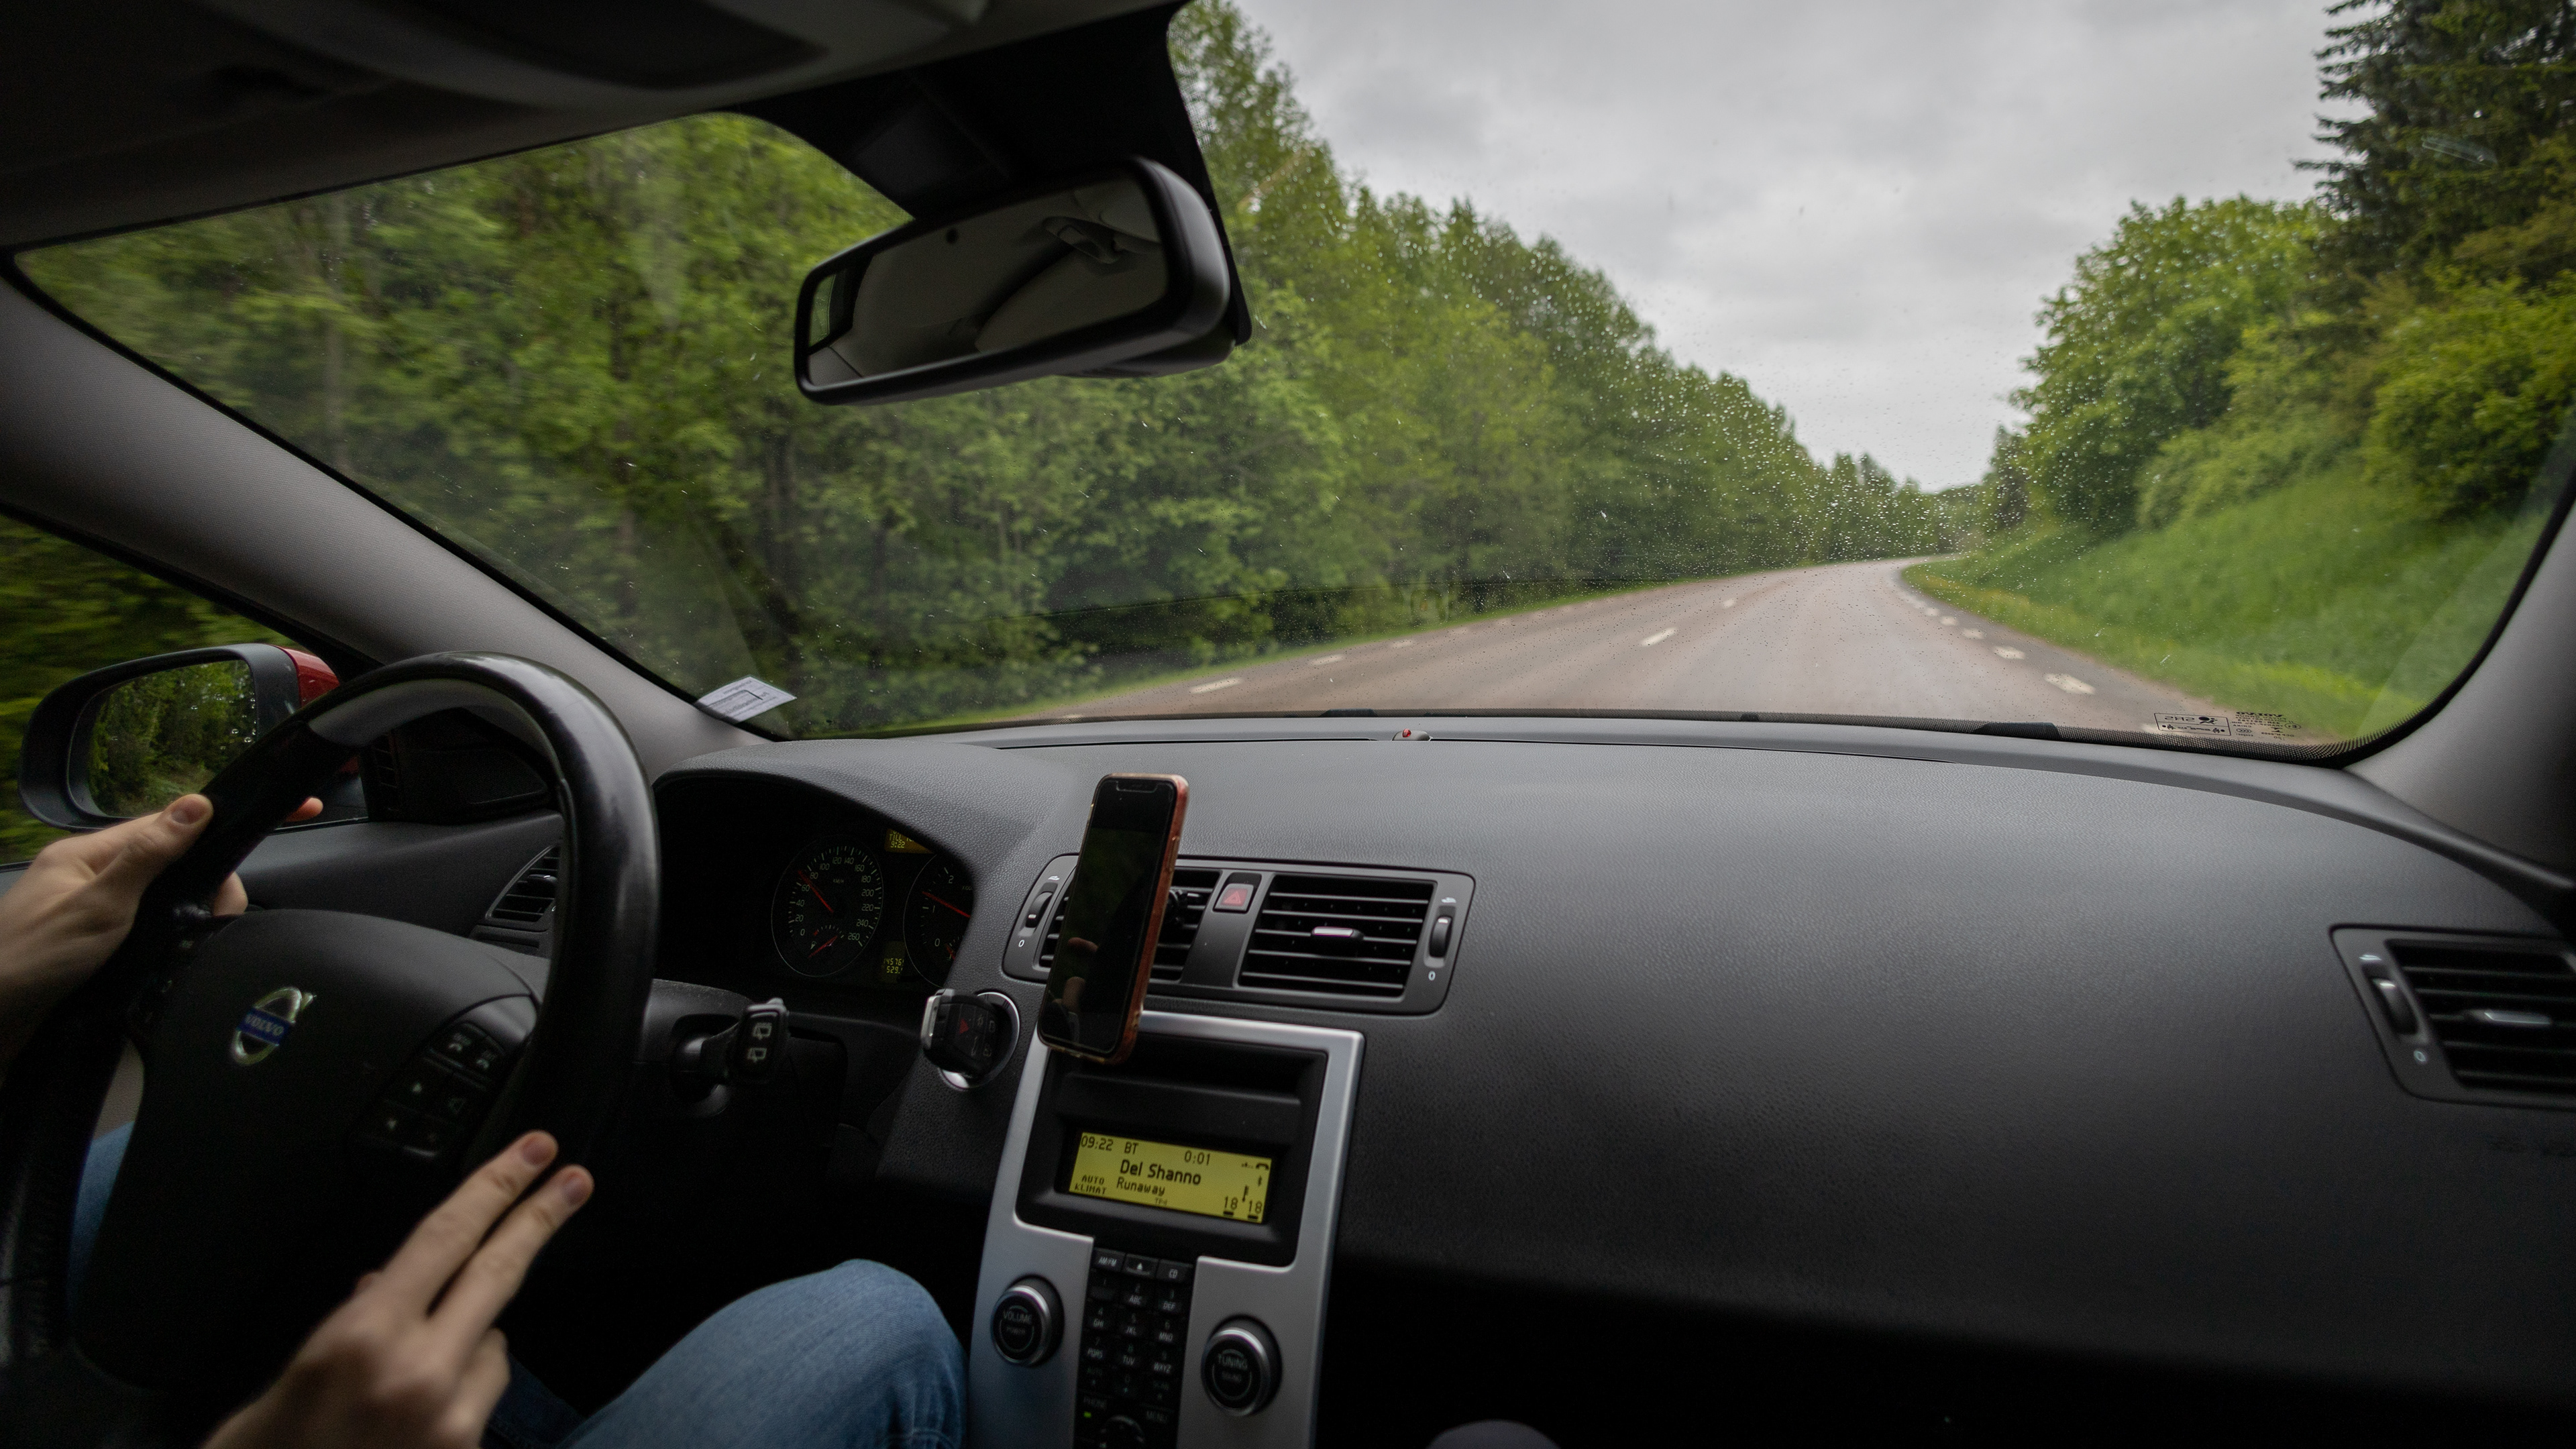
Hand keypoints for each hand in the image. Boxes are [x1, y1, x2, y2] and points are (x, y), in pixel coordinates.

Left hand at [0, 793, 318, 1067]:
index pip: (174, 822)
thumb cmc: (32, 961)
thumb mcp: (97, 905)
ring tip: (188, 949)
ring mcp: (97, 908)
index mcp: (90, 854)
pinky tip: (176, 958)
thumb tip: (196, 805)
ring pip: (173, 898)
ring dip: (193, 919)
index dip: (226, 819)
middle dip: (212, 889)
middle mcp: (94, 874)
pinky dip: (176, 938)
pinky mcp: (100, 942)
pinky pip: (157, 926)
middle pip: (181, 863)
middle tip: (213, 924)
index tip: (293, 810)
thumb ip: (147, 856)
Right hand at [204, 1132, 593, 1448]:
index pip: (445, 1238)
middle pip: (497, 1273)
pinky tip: (412, 1420)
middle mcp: (418, 1372)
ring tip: (403, 1383)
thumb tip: (384, 1286)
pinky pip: (481, 1397)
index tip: (534, 1152)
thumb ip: (351, 1322)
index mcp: (363, 1337)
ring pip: (495, 1345)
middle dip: (539, 1220)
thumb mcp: (296, 1374)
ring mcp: (451, 1418)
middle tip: (575, 1181)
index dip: (495, 1187)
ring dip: (468, 1344)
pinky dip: (460, 1393)